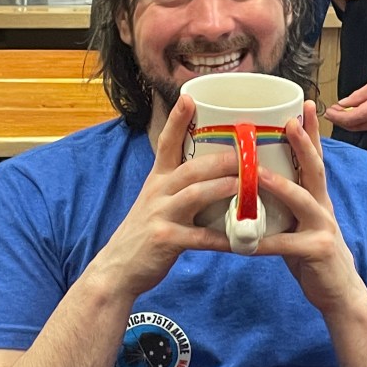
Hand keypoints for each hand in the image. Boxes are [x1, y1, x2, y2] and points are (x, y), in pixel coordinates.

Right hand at [91, 95, 238, 298]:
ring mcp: (161, 215)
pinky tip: (245, 239)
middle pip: (192, 167)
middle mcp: (158, 192)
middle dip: (223, 158)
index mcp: (157, 179)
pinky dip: (226, 238)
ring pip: (197, 194)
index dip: (178, 119)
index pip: (166, 142)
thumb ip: (178, 186)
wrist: (116, 269)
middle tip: (250, 151)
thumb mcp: (155, 202)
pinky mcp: (166, 240)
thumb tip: (215, 173)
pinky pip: (203, 237)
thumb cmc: (144, 234)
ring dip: (226, 188)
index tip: (190, 97)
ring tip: (250, 184)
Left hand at [254, 100, 364, 316]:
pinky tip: (243, 241)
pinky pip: (284, 244)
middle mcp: (324, 207)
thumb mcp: (302, 224)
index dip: (311, 132)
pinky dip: (262, 242)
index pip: (315, 158)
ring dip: (278, 184)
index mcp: (318, 198)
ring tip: (257, 172)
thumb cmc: (313, 258)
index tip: (304, 104)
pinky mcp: (316, 251)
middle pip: (315, 169)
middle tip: (289, 121)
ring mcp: (323, 228)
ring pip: (301, 200)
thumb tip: (255, 184)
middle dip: (303, 143)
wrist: (340, 295)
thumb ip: (286, 205)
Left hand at [324, 74, 366, 131]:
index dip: (335, 117)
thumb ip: (356, 96)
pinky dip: (359, 122)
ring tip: (343, 112)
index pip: (346, 119)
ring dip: (349, 122)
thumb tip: (344, 103)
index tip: (328, 112)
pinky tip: (357, 114)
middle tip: (332, 112)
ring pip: (360, 128)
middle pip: (351, 127)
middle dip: (339, 120)